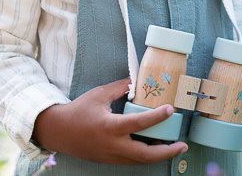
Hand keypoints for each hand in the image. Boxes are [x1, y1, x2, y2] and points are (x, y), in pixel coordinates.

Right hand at [32, 78, 187, 163]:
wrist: (59, 131)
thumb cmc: (79, 110)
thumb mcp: (100, 94)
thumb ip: (121, 87)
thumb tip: (138, 80)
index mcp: (110, 127)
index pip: (139, 123)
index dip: (157, 117)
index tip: (170, 109)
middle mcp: (113, 145)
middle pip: (145, 154)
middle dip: (166, 151)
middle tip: (182, 144)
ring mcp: (111, 156)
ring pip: (140, 161)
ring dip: (158, 155)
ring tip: (173, 146)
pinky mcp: (109, 160)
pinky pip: (131, 160)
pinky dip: (145, 155)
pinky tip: (154, 147)